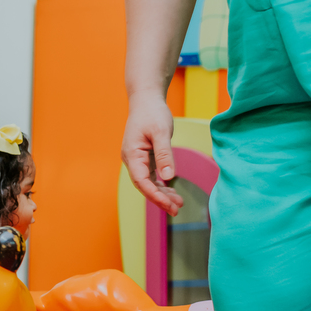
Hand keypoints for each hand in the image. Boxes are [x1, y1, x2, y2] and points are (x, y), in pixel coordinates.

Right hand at [122, 91, 184, 215]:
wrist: (145, 100)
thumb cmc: (152, 113)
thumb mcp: (161, 132)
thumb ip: (165, 155)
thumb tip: (169, 177)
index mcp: (132, 155)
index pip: (141, 181)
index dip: (154, 195)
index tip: (168, 205)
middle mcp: (132, 160)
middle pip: (144, 186)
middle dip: (160, 199)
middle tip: (177, 209)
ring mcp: (137, 160)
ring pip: (149, 183)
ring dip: (162, 194)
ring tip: (178, 204)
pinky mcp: (144, 158)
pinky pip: (151, 176)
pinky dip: (162, 185)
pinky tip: (172, 191)